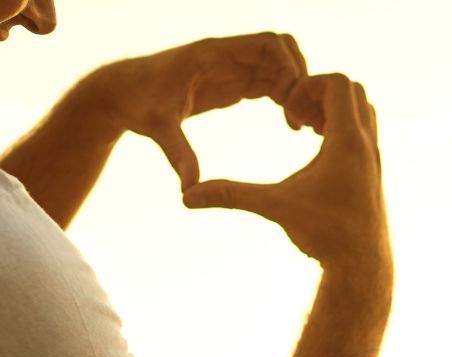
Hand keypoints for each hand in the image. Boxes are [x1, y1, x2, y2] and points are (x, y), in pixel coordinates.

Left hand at [97, 33, 308, 189]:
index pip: (269, 44)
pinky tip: (290, 125)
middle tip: (300, 117)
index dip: (289, 71)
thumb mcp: (159, 130)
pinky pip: (271, 79)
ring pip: (280, 63)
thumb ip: (178, 156)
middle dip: (300, 79)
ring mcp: (231, 66)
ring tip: (299, 125)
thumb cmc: (139, 104)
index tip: (288, 108)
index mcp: (213, 55)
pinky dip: (287, 96)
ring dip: (296, 89)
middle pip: (283, 49)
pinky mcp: (232, 81)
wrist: (124, 93)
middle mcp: (227, 55)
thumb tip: (190, 191)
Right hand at [183, 73, 389, 278]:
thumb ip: (232, 195)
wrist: (362, 268)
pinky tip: (320, 154)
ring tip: (308, 131)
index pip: (338, 82)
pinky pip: (365, 135)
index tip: (289, 111)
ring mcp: (375, 161)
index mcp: (348, 142)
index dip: (309, 85)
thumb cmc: (325, 236)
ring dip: (335, 112)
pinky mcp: (375, 176)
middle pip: (355, 91)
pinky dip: (344, 132)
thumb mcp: (275, 207)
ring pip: (364, 112)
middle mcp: (368, 147)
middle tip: (297, 117)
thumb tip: (187, 197)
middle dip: (322, 94)